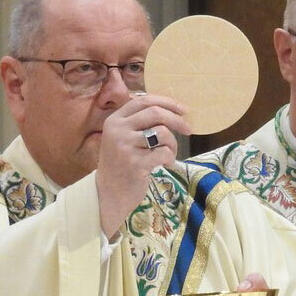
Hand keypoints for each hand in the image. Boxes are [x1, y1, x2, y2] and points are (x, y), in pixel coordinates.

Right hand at [95, 92, 189, 235]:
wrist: (107, 195)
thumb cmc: (120, 166)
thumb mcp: (122, 139)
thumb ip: (138, 123)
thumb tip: (171, 110)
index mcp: (114, 120)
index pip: (143, 100)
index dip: (166, 102)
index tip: (183, 110)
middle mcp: (117, 130)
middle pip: (155, 113)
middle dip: (176, 120)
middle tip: (188, 130)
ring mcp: (125, 146)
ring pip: (162, 132)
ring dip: (173, 143)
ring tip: (169, 154)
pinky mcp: (135, 163)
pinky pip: (164, 152)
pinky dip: (170, 158)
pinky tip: (165, 165)